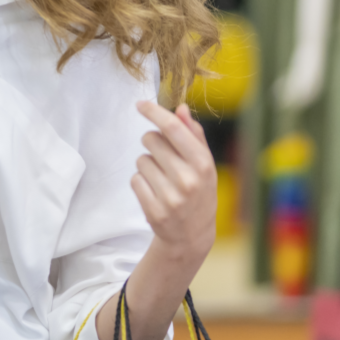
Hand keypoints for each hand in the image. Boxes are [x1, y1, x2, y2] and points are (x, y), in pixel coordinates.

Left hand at [132, 101, 216, 264]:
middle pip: (151, 140)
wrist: (192, 235)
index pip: (173, 129)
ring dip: (147, 165)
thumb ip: (193, 134)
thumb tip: (181, 108)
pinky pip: (134, 179)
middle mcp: (188, 180)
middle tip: (164, 158)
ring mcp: (170, 197)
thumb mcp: (204, 164)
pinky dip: (141, 182)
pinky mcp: (153, 210)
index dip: (154, 112)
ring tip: (163, 179)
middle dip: (152, 143)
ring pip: (140, 160)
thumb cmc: (199, 191)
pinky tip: (155, 192)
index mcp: (202, 164)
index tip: (140, 104)